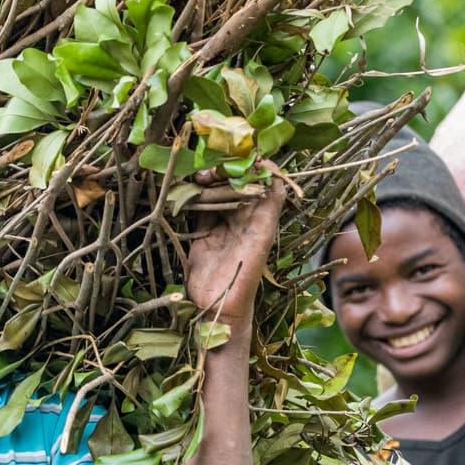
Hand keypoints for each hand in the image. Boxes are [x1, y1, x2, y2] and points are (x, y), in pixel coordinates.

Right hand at [184, 171, 286, 321]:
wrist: (219, 307)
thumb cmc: (245, 277)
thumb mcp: (260, 241)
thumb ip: (268, 209)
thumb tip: (276, 177)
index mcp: (262, 218)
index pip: (262, 182)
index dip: (252, 167)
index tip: (238, 157)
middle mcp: (244, 218)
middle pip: (236, 184)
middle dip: (224, 172)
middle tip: (210, 170)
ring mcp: (223, 225)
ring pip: (217, 193)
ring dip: (208, 182)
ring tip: (197, 177)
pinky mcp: (204, 233)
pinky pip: (201, 208)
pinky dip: (194, 196)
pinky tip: (187, 188)